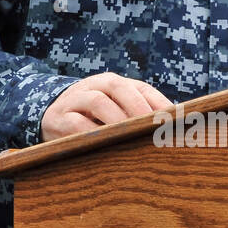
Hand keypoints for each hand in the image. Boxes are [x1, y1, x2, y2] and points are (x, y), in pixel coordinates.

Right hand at [39, 71, 172, 141]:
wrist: (50, 118)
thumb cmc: (94, 119)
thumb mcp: (115, 112)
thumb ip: (140, 118)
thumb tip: (176, 132)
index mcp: (114, 83)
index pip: (141, 88)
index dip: (159, 103)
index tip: (176, 122)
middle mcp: (95, 85)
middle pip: (118, 87)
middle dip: (138, 107)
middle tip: (154, 129)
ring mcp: (75, 100)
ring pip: (97, 101)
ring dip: (116, 119)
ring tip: (130, 136)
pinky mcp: (58, 118)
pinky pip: (75, 122)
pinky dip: (91, 132)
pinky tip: (104, 144)